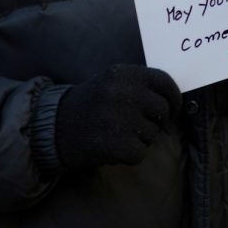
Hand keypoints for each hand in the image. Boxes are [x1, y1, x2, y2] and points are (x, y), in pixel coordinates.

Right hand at [54, 65, 181, 170]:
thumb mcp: (112, 83)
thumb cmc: (90, 105)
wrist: (53, 127)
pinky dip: (130, 154)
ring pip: (152, 133)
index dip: (174, 97)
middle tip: (138, 124)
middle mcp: (123, 93)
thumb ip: (139, 86)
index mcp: (124, 74)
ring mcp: (119, 118)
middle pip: (162, 109)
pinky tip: (113, 147)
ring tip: (117, 133)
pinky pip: (140, 152)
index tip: (173, 108)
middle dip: (156, 120)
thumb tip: (173, 99)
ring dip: (141, 138)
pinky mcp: (115, 144)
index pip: (164, 82)